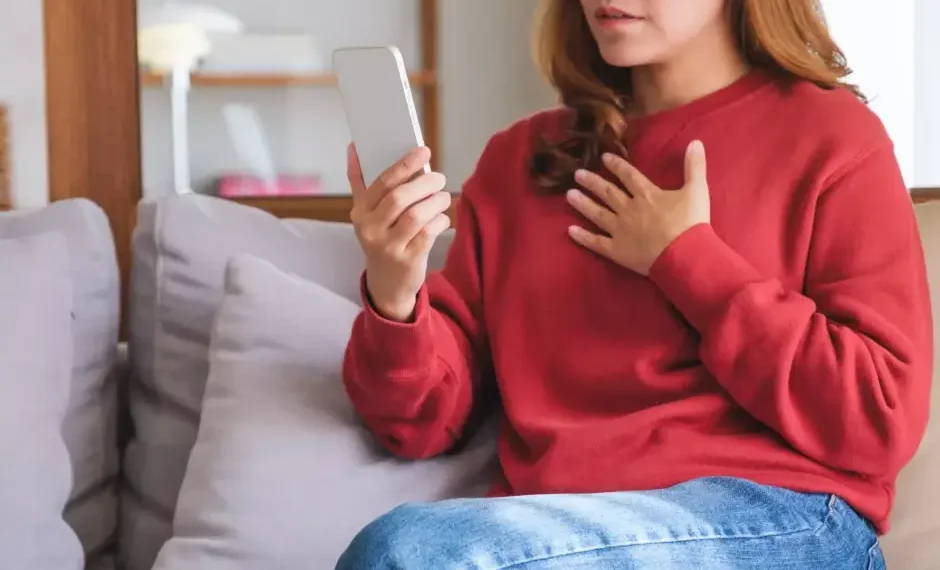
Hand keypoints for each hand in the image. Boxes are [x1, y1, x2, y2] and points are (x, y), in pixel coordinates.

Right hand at [348, 144, 451, 321]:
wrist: (386, 284)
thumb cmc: (380, 239)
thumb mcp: (366, 214)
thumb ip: (360, 182)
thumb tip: (354, 147)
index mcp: (360, 212)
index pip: (382, 182)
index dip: (404, 164)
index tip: (423, 151)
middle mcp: (370, 229)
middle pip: (399, 198)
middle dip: (424, 183)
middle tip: (438, 177)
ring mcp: (388, 246)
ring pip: (415, 215)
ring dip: (435, 202)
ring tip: (443, 197)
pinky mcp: (407, 260)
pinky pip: (428, 234)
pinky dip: (440, 221)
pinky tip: (442, 218)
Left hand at [566, 140, 710, 275]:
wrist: (684, 255)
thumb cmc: (691, 222)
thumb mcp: (697, 190)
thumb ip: (694, 166)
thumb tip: (695, 141)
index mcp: (646, 195)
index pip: (628, 175)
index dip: (616, 165)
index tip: (603, 158)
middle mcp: (628, 209)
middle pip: (607, 192)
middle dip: (591, 182)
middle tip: (577, 174)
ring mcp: (620, 230)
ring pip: (597, 213)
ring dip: (582, 203)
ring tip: (569, 195)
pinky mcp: (616, 250)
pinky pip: (596, 242)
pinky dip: (583, 237)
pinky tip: (570, 231)